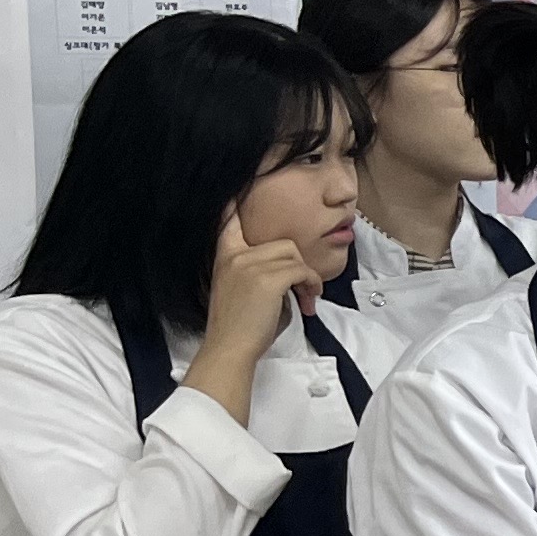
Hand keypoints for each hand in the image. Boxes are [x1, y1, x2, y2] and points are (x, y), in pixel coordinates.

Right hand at [201, 213, 312, 365]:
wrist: (230, 349)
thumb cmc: (241, 327)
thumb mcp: (243, 289)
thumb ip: (260, 270)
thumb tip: (291, 267)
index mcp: (225, 256)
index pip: (228, 220)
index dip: (236, 204)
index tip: (242, 186)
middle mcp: (235, 255)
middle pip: (282, 243)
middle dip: (299, 266)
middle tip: (304, 291)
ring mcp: (249, 264)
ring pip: (294, 255)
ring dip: (307, 276)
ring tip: (306, 298)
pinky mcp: (267, 278)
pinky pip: (301, 270)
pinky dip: (311, 284)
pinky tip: (308, 300)